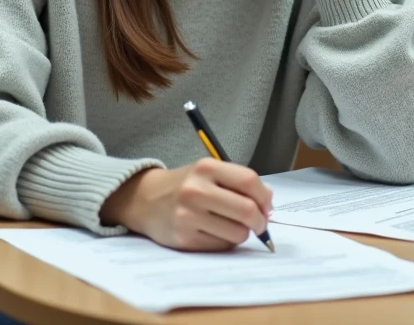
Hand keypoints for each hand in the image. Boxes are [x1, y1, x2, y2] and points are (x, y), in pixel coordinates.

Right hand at [99, 159, 272, 250]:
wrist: (145, 199)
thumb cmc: (185, 185)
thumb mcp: (208, 172)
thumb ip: (238, 182)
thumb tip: (268, 202)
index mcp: (206, 167)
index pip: (249, 181)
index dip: (265, 197)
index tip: (267, 207)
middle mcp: (196, 190)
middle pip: (247, 210)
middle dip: (260, 221)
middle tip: (260, 224)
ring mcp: (188, 216)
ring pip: (237, 233)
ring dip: (242, 233)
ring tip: (232, 226)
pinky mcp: (184, 239)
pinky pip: (221, 246)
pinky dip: (226, 242)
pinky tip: (215, 233)